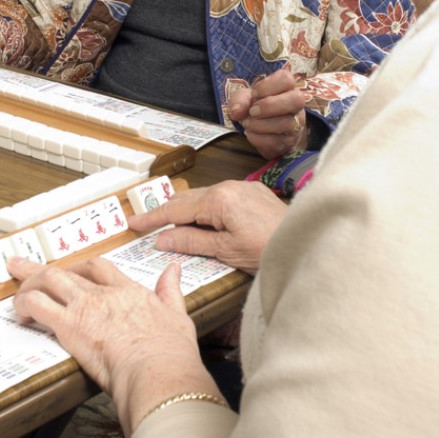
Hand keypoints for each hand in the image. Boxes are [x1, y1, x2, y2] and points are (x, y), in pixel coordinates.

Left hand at [8, 255, 218, 437]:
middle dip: (45, 268)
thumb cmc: (170, 353)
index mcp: (130, 291)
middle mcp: (105, 294)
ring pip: (49, 280)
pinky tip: (20, 312)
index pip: (100, 269)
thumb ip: (171, 291)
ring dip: (29, 281)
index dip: (81, 268)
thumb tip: (173, 270)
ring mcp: (86, 306)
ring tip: (16, 286)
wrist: (158, 370)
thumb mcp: (178, 315)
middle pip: (69, 270)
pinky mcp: (70, 325)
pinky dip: (24, 304)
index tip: (71, 270)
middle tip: (25, 266)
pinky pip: (38, 305)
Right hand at [127, 180, 286, 273]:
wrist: (305, 243)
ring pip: (205, 197)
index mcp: (218, 200)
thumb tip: (163, 239)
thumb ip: (191, 242)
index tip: (134, 224)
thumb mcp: (224, 251)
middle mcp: (229, 186)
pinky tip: (204, 221)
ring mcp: (243, 187)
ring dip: (188, 211)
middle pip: (188, 199)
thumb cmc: (268, 250)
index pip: (176, 209)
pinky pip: (222, 197)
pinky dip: (208, 209)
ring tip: (172, 225)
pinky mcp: (255, 193)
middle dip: (167, 212)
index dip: (153, 218)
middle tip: (147, 224)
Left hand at [229, 68, 307, 158]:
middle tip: (252, 111)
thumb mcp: (245, 100)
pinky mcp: (289, 142)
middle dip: (270, 105)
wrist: (265, 133)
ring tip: (247, 123)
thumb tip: (236, 112)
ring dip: (261, 124)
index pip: (287, 79)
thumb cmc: (257, 108)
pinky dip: (259, 139)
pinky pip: (277, 141)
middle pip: (296, 100)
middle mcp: (296, 105)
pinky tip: (251, 134)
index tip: (254, 93)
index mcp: (286, 88)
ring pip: (286, 123)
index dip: (269, 85)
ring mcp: (296, 124)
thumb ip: (239, 101)